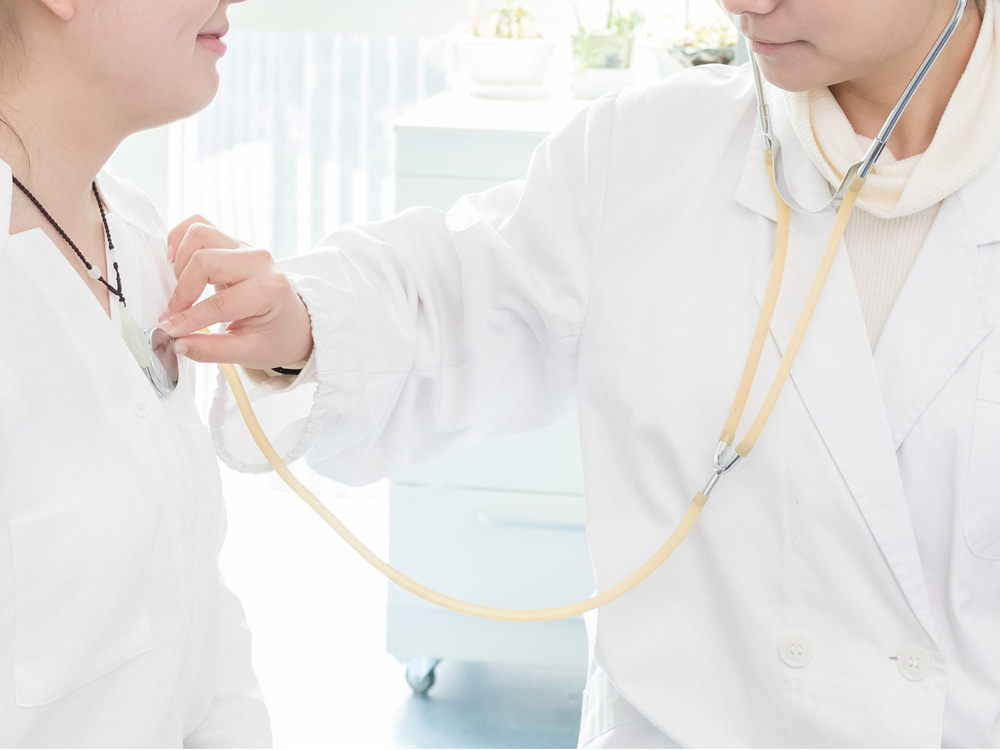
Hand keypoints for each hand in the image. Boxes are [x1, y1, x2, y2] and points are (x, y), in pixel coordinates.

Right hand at [158, 216, 313, 368]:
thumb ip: (213, 350)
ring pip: (199, 234)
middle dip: (182, 290)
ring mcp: (245, 247)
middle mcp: (259, 261)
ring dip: (180, 262)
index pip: (219, 302)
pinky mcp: (232, 242)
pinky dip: (180, 239)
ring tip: (180, 289)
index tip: (169, 330)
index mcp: (270, 290)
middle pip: (204, 260)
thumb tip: (178, 344)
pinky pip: (199, 224)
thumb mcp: (251, 352)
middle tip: (175, 314)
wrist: (294, 320)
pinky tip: (175, 262)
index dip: (188, 318)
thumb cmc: (277, 336)